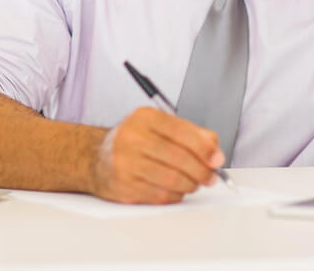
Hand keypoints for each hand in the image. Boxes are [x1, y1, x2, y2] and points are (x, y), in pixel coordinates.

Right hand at [90, 107, 223, 203]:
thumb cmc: (135, 141)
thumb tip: (215, 150)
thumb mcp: (160, 126)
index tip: (217, 160)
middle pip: (178, 158)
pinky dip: (175, 195)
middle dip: (201, 171)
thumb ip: (191, 133)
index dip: (204, 148)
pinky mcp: (123, 186)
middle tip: (210, 177)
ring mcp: (125, 162)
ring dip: (190, 185)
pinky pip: (159, 195)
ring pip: (170, 179)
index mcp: (145, 118)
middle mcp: (132, 137)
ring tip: (194, 183)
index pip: (182, 132)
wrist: (96, 157)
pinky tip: (177, 190)